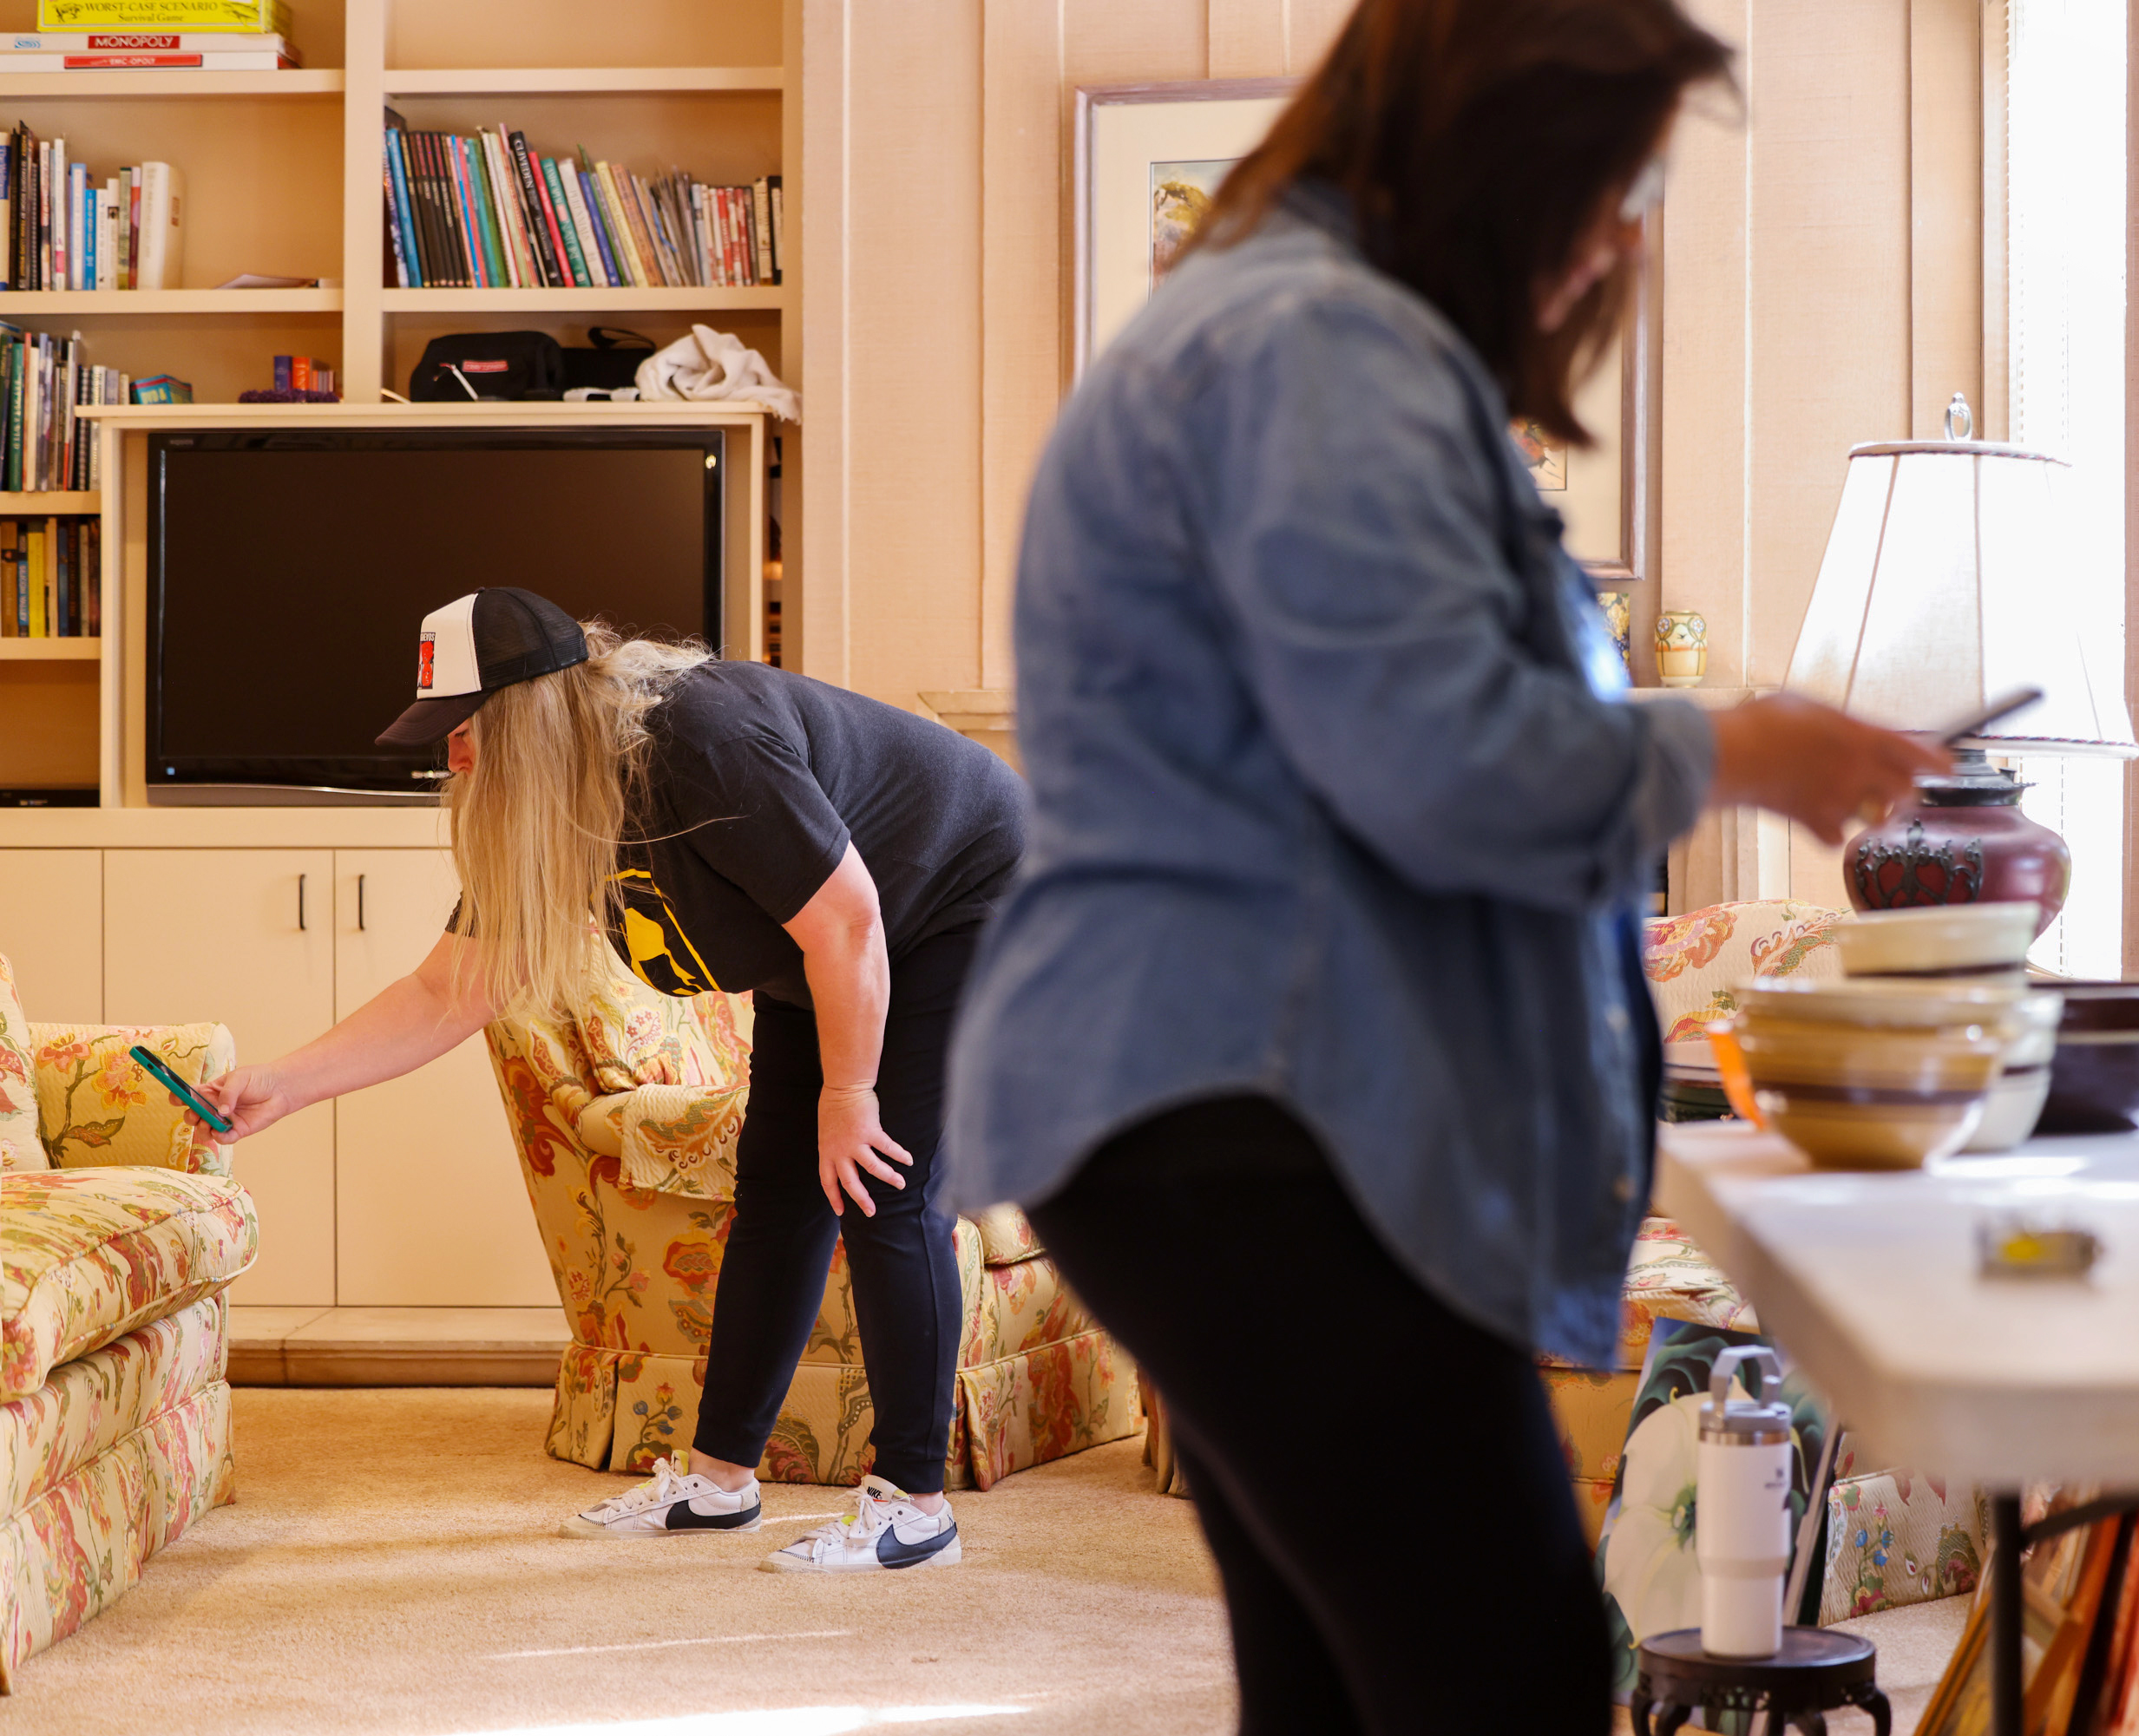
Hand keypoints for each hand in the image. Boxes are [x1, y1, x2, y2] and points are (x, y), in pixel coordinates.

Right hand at [174, 1065, 296, 1144]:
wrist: (280, 1088)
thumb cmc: (258, 1079)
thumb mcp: (239, 1078)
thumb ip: (228, 1093)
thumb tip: (221, 1111)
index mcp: (209, 1092)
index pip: (187, 1096)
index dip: (178, 1098)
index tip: (177, 1099)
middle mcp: (213, 1107)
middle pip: (191, 1116)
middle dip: (190, 1117)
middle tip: (197, 1114)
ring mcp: (224, 1120)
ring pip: (204, 1131)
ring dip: (203, 1129)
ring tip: (211, 1122)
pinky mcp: (237, 1130)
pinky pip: (223, 1139)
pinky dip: (220, 1137)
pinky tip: (223, 1131)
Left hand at [817, 1084, 911, 1218]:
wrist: (843, 1086)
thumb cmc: (834, 1105)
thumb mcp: (826, 1131)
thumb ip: (833, 1147)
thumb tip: (842, 1158)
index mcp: (826, 1151)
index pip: (827, 1181)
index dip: (834, 1197)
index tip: (840, 1212)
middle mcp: (839, 1151)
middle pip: (851, 1183)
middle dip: (862, 1200)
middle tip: (871, 1212)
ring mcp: (855, 1142)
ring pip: (873, 1169)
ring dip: (889, 1178)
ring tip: (900, 1185)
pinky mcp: (871, 1132)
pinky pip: (888, 1148)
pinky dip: (900, 1155)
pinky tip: (909, 1160)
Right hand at [1709, 694, 1950, 845]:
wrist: (1728, 754)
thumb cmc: (1764, 722)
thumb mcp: (1812, 706)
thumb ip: (1842, 724)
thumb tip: (1853, 733)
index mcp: (1862, 737)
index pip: (1920, 754)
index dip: (1940, 764)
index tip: (1949, 769)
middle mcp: (1858, 771)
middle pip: (1906, 793)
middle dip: (1904, 792)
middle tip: (1894, 788)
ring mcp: (1837, 800)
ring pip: (1874, 817)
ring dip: (1869, 812)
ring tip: (1850, 800)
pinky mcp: (1812, 822)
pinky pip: (1835, 837)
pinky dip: (1829, 831)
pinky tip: (1816, 816)